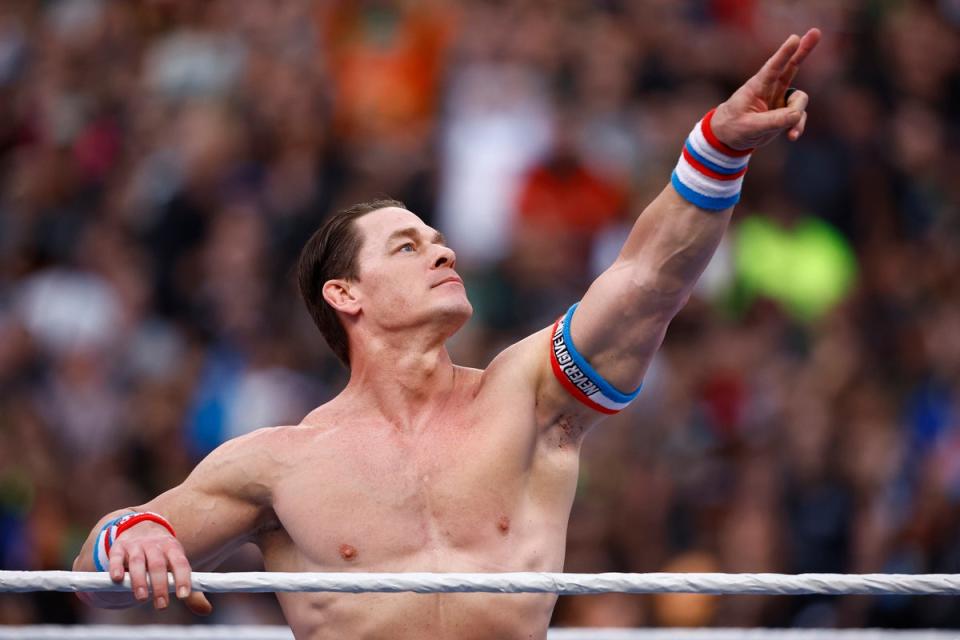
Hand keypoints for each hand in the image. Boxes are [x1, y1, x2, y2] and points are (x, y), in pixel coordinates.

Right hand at [107, 521, 212, 614]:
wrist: (141, 526)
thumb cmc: (163, 554)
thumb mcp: (176, 564)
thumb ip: (188, 588)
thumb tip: (206, 610)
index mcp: (173, 548)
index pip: (181, 563)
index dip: (183, 578)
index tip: (184, 595)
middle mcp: (155, 545)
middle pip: (158, 564)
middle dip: (160, 585)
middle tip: (162, 605)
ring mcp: (137, 545)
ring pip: (138, 562)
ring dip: (140, 580)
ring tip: (142, 597)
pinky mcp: (119, 547)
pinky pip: (116, 557)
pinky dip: (116, 567)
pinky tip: (117, 579)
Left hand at [711, 28, 820, 149]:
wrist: (729, 139)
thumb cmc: (732, 127)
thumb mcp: (749, 127)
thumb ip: (772, 121)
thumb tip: (796, 115)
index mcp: (756, 87)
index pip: (772, 68)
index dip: (784, 54)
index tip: (795, 38)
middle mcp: (770, 90)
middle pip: (791, 67)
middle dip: (803, 51)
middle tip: (816, 32)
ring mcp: (779, 100)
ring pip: (799, 100)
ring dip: (797, 115)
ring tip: (791, 132)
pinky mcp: (784, 112)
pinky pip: (798, 116)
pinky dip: (797, 126)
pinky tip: (792, 136)